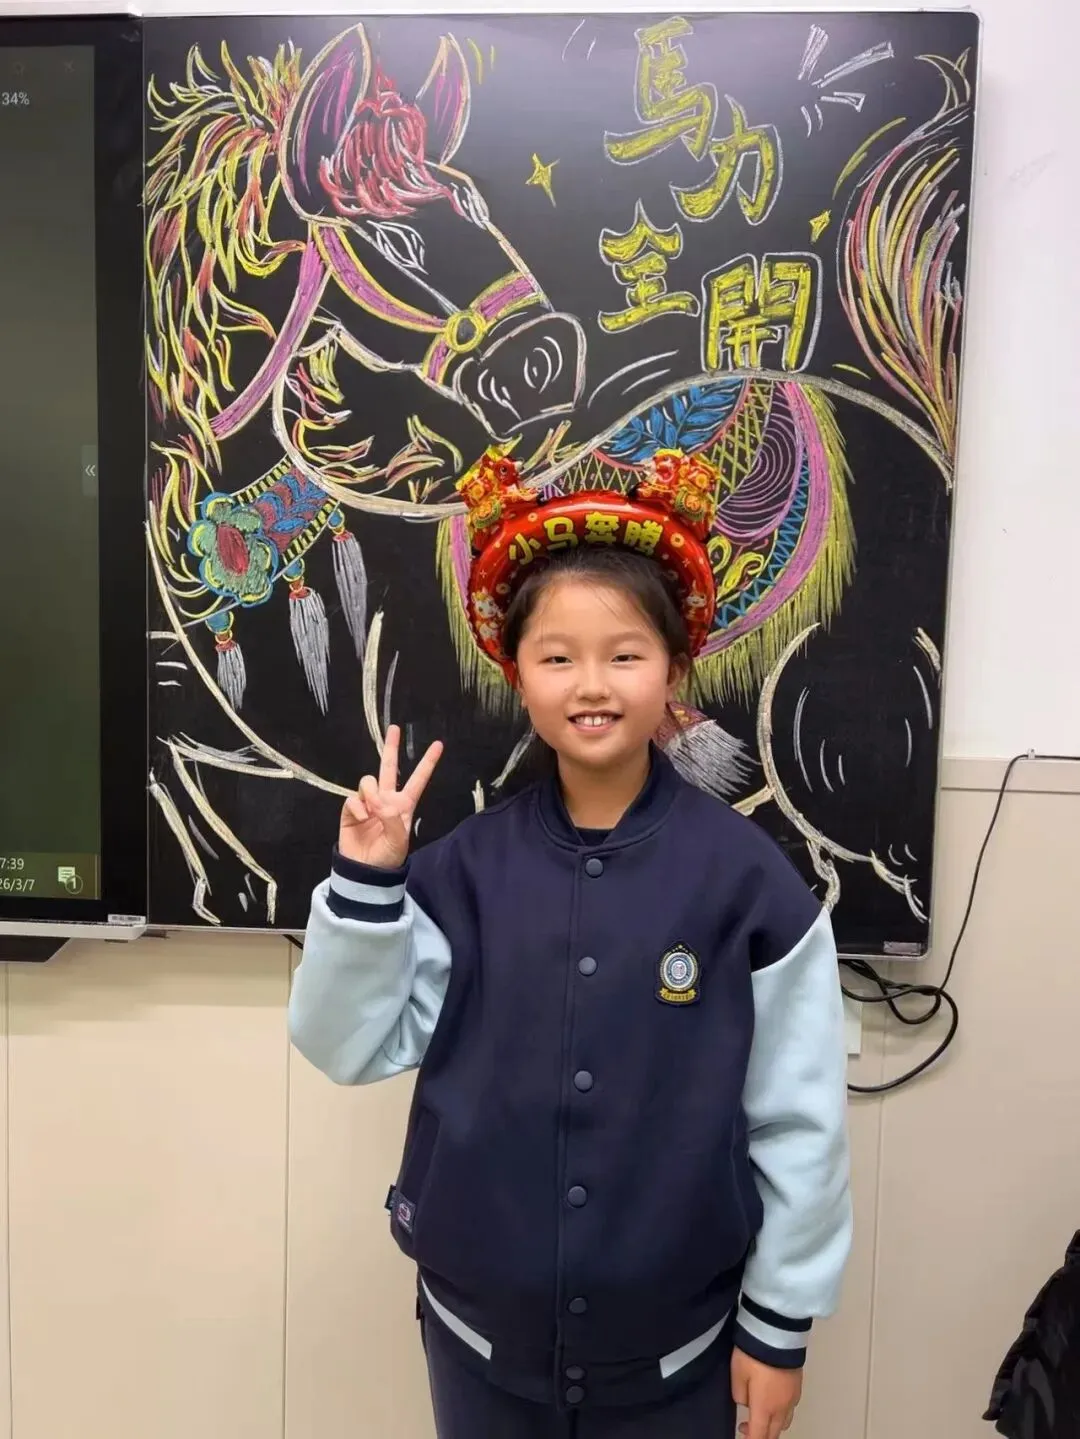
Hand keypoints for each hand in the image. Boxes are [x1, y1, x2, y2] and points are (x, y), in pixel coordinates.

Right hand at [339, 724, 442, 869]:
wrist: (365, 871)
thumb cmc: (388, 856)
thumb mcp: (398, 840)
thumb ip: (391, 818)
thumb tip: (379, 802)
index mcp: (403, 805)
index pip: (418, 780)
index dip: (428, 763)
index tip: (439, 745)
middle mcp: (386, 799)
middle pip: (389, 768)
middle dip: (391, 748)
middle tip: (395, 728)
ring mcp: (367, 803)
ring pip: (368, 781)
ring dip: (370, 793)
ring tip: (372, 811)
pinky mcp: (351, 810)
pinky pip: (353, 799)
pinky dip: (357, 808)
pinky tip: (361, 820)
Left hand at [731, 1348, 801, 1438]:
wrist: (778, 1332)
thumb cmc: (753, 1355)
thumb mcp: (737, 1373)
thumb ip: (739, 1394)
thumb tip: (746, 1401)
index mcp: (765, 1408)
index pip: (759, 1436)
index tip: (742, 1436)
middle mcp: (782, 1408)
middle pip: (774, 1433)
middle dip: (761, 1435)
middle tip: (745, 1427)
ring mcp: (793, 1398)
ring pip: (784, 1423)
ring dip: (772, 1426)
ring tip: (760, 1415)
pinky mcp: (798, 1386)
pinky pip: (790, 1409)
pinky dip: (781, 1413)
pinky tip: (773, 1401)